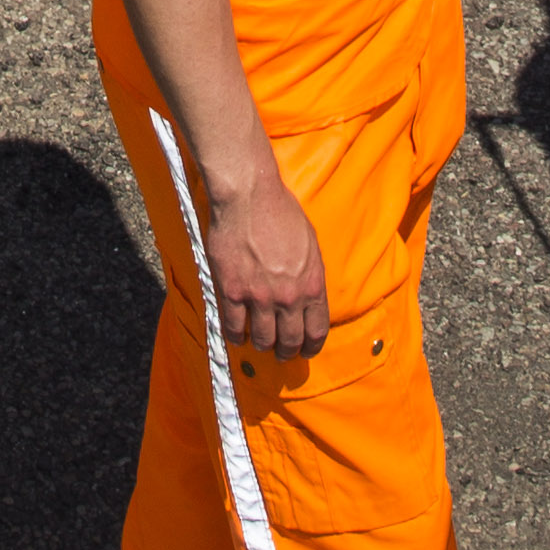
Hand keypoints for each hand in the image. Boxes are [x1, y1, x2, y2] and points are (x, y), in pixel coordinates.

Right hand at [207, 163, 328, 360]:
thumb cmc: (281, 211)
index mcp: (312, 284)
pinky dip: (236, 336)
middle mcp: (289, 297)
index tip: (305, 351)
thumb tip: (308, 296)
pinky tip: (237, 336)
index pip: (316, 331)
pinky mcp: (233, 291)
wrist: (249, 196)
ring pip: (263, 339)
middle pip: (290, 341)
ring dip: (263, 346)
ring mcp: (260, 296)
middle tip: (281, 352)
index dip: (311, 347)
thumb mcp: (310, 244)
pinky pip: (234, 327)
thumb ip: (310, 275)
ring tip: (259, 344)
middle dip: (287, 351)